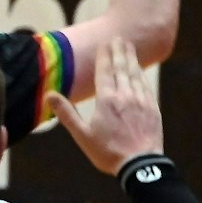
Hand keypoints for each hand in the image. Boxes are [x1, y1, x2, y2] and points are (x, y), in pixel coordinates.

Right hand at [45, 39, 162, 174]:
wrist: (141, 165)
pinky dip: (141, 74)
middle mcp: (125, 95)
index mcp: (106, 100)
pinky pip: (145, 85)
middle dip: (118, 51)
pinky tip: (139, 70)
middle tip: (118, 37)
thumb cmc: (108, 152)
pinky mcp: (152, 108)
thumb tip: (49, 95)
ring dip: (131, 58)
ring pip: (134, 74)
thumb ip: (66, 113)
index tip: (105, 42)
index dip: (104, 55)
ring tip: (129, 46)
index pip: (105, 71)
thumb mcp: (82, 135)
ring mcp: (141, 100)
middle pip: (121, 67)